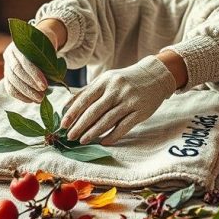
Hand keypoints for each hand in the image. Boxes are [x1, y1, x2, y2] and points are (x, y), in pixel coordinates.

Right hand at [3, 18, 66, 103]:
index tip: (44, 86)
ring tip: (39, 100)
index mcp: (20, 44)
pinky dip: (19, 96)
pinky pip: (9, 87)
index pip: (25, 61)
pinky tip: (30, 100)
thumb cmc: (46, 45)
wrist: (36, 42)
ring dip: (25, 93)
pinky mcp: (7, 74)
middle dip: (29, 86)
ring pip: (11, 81)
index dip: (34, 75)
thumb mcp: (50, 46)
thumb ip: (50, 58)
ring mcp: (6, 64)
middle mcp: (10, 53)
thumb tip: (55, 78)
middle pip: (16, 72)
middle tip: (42, 96)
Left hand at [60, 56, 176, 144]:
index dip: (73, 113)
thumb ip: (87, 92)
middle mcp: (116, 90)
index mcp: (105, 81)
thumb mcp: (106, 80)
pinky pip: (123, 127)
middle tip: (70, 136)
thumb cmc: (124, 80)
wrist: (154, 76)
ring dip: (93, 133)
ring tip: (82, 140)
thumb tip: (66, 106)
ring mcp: (129, 101)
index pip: (85, 99)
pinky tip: (103, 142)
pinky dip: (112, 136)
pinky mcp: (140, 111)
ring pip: (108, 120)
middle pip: (94, 111)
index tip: (63, 124)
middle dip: (80, 125)